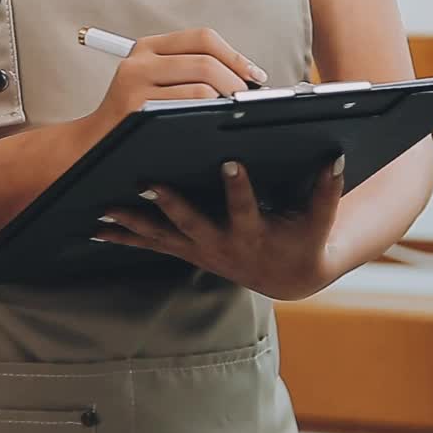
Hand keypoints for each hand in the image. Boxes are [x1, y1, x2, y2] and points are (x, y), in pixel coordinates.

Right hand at [83, 28, 268, 137]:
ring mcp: (136, 84)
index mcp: (147, 48)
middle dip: (237, 81)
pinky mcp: (137, 108)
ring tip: (232, 112)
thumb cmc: (133, 119)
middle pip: (206, 60)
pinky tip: (214, 121)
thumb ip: (188, 71)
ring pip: (203, 83)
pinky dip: (211, 112)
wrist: (92, 145)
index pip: (202, 38)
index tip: (255, 75)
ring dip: (227, 99)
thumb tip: (245, 75)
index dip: (235, 55)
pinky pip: (191, 103)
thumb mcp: (152, 83)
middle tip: (248, 100)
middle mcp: (139, 61)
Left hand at [97, 156, 346, 300]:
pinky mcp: (185, 251)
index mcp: (253, 234)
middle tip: (148, 183)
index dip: (239, 188)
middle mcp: (221, 246)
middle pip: (192, 223)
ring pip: (162, 237)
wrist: (287, 277)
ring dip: (132, 224)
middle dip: (170, 204)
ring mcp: (199, 251)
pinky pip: (151, 244)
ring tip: (104, 209)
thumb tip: (336, 155)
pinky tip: (96, 229)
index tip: (230, 161)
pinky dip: (124, 238)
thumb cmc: (304, 239)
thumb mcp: (320, 218)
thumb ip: (328, 188)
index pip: (246, 208)